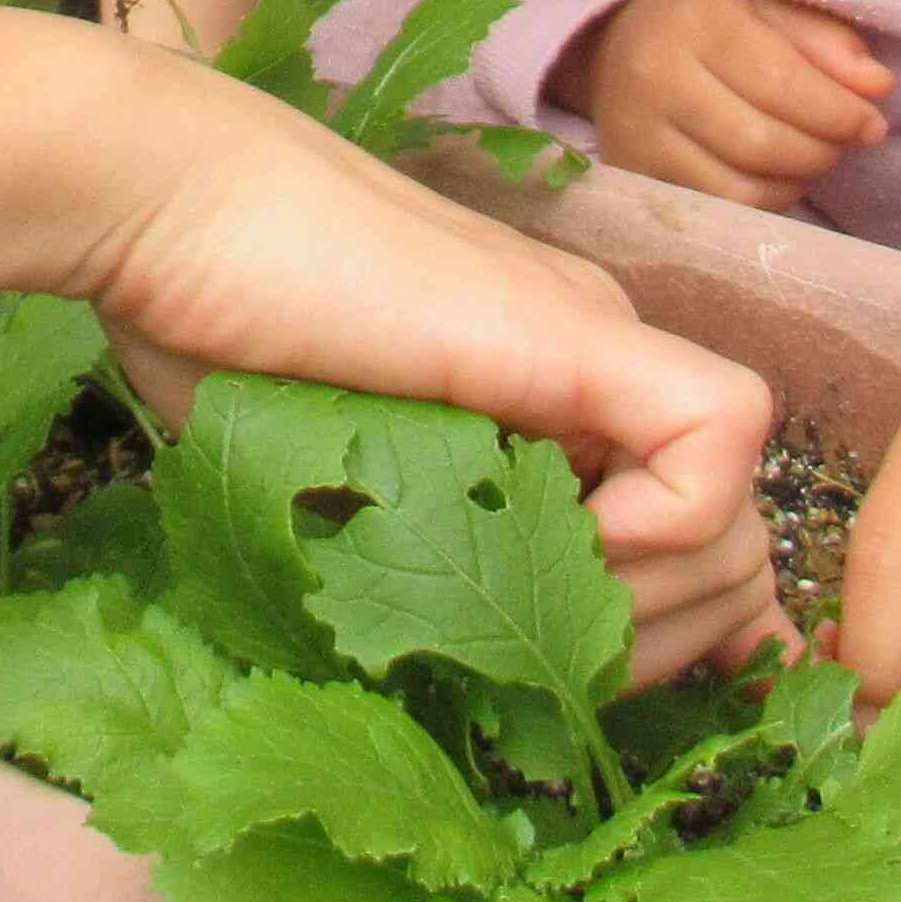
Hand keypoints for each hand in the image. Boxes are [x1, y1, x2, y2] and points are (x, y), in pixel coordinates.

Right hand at [77, 65, 785, 684]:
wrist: (160, 208)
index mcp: (545, 410)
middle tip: (539, 672)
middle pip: (730, 553)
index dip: (654, 646)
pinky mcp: (577, 329)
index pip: (685, 551)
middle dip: (658, 654)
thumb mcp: (326, 502)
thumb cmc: (207, 342)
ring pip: (739, 518)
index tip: (565, 691)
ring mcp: (596, 342)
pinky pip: (717, 433)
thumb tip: (480, 694)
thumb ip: (417, 576)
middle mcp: (596, 375)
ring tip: (524, 621)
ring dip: (649, 615)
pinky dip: (663, 524)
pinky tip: (551, 546)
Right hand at [566, 0, 894, 210]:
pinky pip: (718, 208)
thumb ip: (826, 40)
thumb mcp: (768, 9)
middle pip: (763, 142)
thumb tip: (879, 86)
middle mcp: (655, 76)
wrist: (618, 44)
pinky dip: (763, 201)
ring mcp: (636, 133)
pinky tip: (773, 175)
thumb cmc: (713, 22)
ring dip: (795, 180)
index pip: (781, 82)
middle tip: (843, 142)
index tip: (872, 123)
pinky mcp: (634, 173)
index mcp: (696, 20)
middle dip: (822, 151)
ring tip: (810, 155)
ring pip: (741, 187)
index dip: (839, 112)